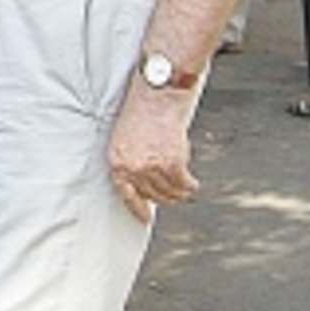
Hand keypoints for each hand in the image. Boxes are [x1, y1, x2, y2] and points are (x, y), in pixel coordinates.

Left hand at [107, 86, 199, 222]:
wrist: (157, 93)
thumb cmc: (141, 110)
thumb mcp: (125, 138)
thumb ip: (132, 160)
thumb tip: (145, 183)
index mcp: (117, 161)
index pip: (125, 195)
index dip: (137, 208)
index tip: (145, 218)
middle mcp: (132, 167)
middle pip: (153, 195)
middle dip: (164, 196)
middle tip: (174, 192)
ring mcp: (152, 167)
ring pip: (170, 192)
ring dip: (179, 191)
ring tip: (184, 185)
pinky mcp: (172, 163)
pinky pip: (184, 184)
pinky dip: (190, 184)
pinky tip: (192, 182)